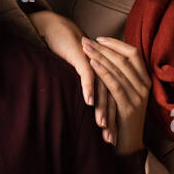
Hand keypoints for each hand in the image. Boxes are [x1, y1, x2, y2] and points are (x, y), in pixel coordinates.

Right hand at [31, 11, 118, 146]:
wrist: (60, 32)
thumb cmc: (69, 55)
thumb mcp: (81, 77)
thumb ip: (88, 92)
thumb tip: (88, 113)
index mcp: (108, 77)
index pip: (113, 103)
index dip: (114, 122)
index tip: (113, 140)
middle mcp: (105, 71)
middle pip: (111, 100)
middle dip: (111, 121)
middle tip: (111, 140)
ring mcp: (96, 65)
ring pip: (102, 90)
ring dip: (102, 109)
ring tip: (101, 125)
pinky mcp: (85, 59)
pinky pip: (88, 76)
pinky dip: (89, 89)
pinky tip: (89, 103)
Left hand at [81, 36, 150, 157]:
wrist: (128, 145)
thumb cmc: (122, 118)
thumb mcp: (124, 95)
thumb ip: (120, 78)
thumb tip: (106, 58)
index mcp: (145, 80)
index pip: (133, 54)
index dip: (116, 44)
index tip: (99, 38)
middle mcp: (145, 86)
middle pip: (124, 59)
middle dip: (104, 48)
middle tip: (86, 39)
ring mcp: (138, 97)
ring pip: (119, 70)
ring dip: (100, 57)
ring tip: (85, 48)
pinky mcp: (129, 108)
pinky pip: (115, 86)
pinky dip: (103, 73)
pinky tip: (91, 65)